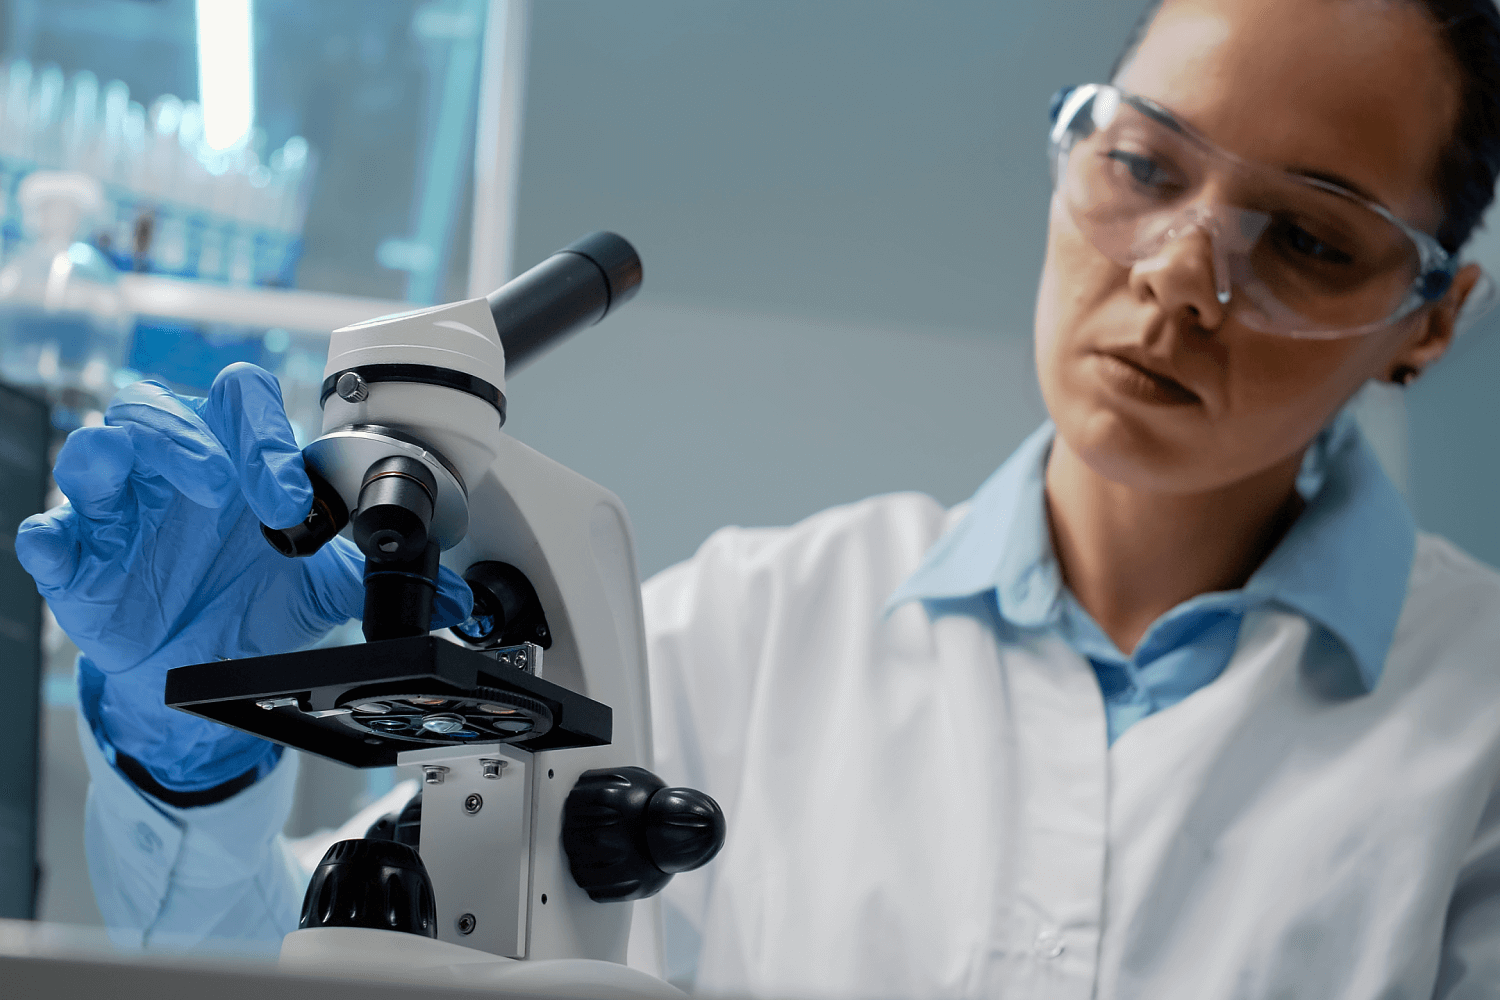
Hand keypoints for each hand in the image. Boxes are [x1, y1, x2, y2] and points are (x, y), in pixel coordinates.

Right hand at [16, 363, 472, 791]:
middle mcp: (174, 472)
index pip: (238, 400)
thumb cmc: (256, 601)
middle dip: (193, 439)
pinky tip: (66, 547)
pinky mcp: (79, 563)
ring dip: (118, 458)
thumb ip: (378, 574)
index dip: (261, 433)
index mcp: (235, 459)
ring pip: (94, 448)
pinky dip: (51, 536)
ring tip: (156, 491)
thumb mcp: (324, 586)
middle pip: (157, 408)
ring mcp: (120, 513)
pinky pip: (46, 534)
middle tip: (227, 487)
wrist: (207, 665)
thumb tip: (458, 596)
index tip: (290, 496)